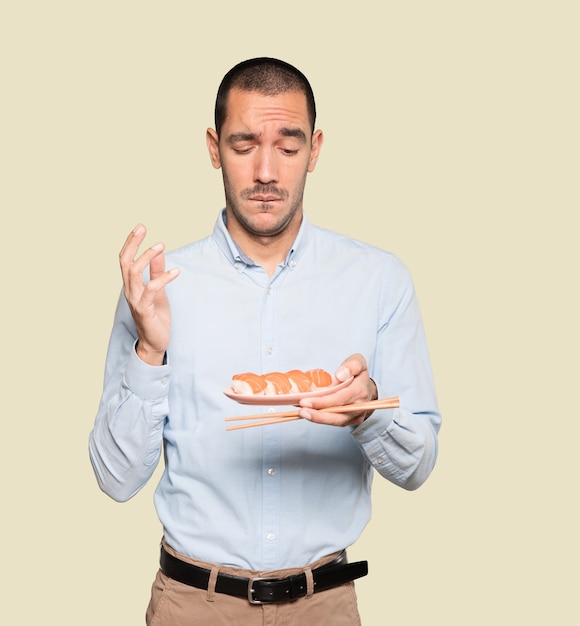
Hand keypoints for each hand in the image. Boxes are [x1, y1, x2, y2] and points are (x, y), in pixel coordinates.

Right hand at [119, 224, 179, 364]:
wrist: (156, 343)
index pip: (125, 260)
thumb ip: (156, 272)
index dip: (130, 243)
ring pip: (133, 273)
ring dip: (146, 257)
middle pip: (125, 262)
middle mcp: (130, 291)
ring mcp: (135, 300)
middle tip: (142, 228)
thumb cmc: (156, 317)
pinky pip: (151, 289)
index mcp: (131, 285)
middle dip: (132, 243)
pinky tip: (176, 272)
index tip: (139, 228)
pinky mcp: (145, 310)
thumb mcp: (158, 291)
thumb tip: (158, 252)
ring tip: (161, 246)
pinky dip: (163, 278)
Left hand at [298, 354, 377, 425]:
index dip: (323, 401)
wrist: (367, 388)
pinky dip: (320, 418)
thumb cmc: (358, 374)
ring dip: (318, 418)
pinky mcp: (350, 421)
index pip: (341, 398)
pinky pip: (335, 422)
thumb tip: (340, 375)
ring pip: (336, 421)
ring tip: (302, 413)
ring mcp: (355, 415)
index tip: (306, 401)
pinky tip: (308, 413)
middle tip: (302, 409)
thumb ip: (351, 365)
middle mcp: (359, 406)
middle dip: (318, 413)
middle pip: (338, 413)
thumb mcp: (357, 361)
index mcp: (360, 390)